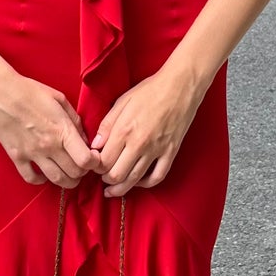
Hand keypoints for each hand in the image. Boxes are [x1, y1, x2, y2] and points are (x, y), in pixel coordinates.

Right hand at [0, 70, 101, 187]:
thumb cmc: (30, 91)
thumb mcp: (59, 99)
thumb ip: (74, 120)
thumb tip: (83, 138)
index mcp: (62, 130)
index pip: (86, 160)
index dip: (94, 162)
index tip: (93, 158)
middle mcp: (49, 146)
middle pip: (74, 173)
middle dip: (82, 172)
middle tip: (81, 165)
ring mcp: (32, 154)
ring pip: (56, 180)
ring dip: (66, 181)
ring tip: (68, 175)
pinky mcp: (16, 157)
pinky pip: (31, 178)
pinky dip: (41, 180)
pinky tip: (44, 174)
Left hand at [90, 66, 205, 197]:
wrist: (181, 86)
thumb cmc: (150, 90)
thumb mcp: (122, 101)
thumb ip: (107, 125)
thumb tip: (95, 145)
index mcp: (124, 130)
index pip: (103, 160)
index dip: (95, 167)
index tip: (94, 165)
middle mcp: (139, 144)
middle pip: (117, 175)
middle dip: (106, 180)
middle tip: (102, 177)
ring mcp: (157, 150)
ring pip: (135, 179)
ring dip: (121, 188)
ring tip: (112, 190)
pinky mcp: (171, 152)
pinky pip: (158, 176)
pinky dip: (146, 184)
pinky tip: (137, 182)